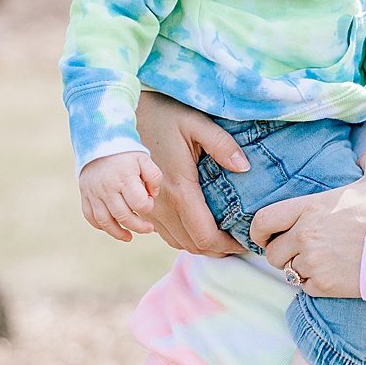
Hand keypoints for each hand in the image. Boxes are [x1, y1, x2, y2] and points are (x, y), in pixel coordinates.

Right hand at [79, 151, 162, 242]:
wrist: (99, 143)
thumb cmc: (126, 154)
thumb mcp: (145, 159)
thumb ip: (154, 177)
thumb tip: (152, 196)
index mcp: (125, 177)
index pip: (139, 203)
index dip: (147, 207)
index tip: (149, 202)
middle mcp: (107, 187)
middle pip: (123, 216)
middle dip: (138, 226)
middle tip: (148, 229)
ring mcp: (94, 193)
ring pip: (105, 221)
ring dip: (118, 233)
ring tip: (129, 237)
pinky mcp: (85, 195)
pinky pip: (90, 217)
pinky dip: (101, 226)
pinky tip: (113, 228)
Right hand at [134, 89, 247, 256]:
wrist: (120, 116)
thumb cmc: (163, 115)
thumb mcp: (196, 123)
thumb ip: (222, 144)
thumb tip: (244, 167)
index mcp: (179, 190)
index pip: (205, 236)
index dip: (227, 246)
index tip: (244, 241)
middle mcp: (159, 206)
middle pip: (192, 245)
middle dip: (218, 249)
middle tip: (239, 240)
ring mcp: (147, 208)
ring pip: (176, 242)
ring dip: (200, 245)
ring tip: (223, 236)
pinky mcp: (140, 206)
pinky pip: (163, 233)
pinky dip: (183, 236)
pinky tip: (199, 226)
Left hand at [248, 150, 365, 297]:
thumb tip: (364, 156)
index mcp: (311, 207)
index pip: (263, 221)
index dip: (259, 231)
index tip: (266, 235)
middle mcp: (306, 236)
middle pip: (272, 253)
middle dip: (282, 252)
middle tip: (298, 251)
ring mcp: (315, 263)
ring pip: (288, 272)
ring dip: (299, 268)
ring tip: (318, 263)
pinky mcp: (326, 286)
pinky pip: (306, 288)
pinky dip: (314, 284)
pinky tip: (332, 275)